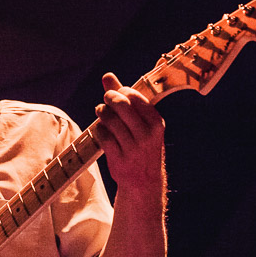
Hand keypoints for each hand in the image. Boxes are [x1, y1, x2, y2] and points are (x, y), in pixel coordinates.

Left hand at [94, 72, 164, 190]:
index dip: (121, 91)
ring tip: (101, 112)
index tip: (116, 94)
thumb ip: (124, 98)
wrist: (144, 181)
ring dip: (102, 112)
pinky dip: (99, 130)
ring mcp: (133, 148)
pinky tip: (101, 129)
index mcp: (156, 123)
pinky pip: (103, 136)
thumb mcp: (141, 122)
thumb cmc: (141, 145)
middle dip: (109, 98)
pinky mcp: (119, 159)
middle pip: (121, 105)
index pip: (134, 97)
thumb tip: (107, 75)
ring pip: (110, 120)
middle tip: (105, 100)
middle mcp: (147, 135)